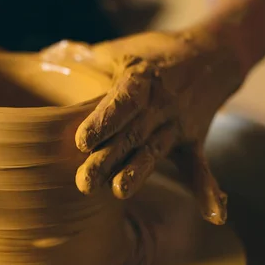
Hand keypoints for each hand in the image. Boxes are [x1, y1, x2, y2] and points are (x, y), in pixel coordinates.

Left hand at [41, 31, 242, 224]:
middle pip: (131, 135)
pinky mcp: (192, 140)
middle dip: (107, 159)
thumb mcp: (122, 49)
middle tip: (84, 182)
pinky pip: (200, 166)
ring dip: (137, 173)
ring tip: (118, 191)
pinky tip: (214, 215)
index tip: (81, 141)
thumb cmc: (156, 52)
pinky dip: (208, 189)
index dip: (102, 121)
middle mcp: (161, 104)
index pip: (122, 102)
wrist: (213, 54)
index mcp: (142, 79)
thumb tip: (50, 56)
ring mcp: (178, 125)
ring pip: (154, 152)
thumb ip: (87, 57)